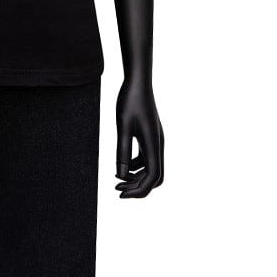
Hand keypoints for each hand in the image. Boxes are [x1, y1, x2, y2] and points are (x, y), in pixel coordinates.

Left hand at [115, 79, 163, 197]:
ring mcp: (156, 141)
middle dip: (138, 187)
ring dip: (137, 177)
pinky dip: (136, 166)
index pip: (152, 177)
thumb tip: (121, 175)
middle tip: (117, 188)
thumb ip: (122, 151)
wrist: (138, 81)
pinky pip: (147, 158)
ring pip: (151, 168)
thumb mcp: (123, 126)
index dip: (138, 191)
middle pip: (154, 177)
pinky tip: (122, 166)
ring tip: (117, 180)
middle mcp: (158, 145)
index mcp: (154, 144)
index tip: (120, 194)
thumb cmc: (129, 101)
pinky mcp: (150, 136)